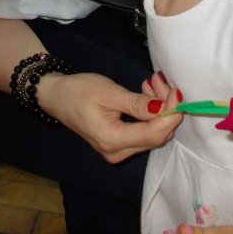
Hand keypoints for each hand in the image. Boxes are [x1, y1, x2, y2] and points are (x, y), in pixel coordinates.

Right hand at [40, 71, 181, 162]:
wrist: (56, 96)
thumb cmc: (78, 91)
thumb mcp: (109, 93)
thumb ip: (137, 104)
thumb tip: (165, 109)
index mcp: (113, 140)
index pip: (155, 134)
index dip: (171, 114)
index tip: (176, 91)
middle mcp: (117, 152)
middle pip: (157, 135)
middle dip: (166, 108)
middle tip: (160, 81)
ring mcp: (118, 151)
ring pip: (153, 134)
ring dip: (159, 109)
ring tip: (151, 83)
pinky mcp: (118, 144)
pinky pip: (144, 132)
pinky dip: (150, 114)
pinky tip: (145, 95)